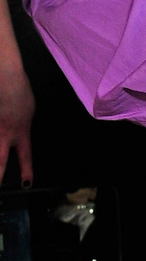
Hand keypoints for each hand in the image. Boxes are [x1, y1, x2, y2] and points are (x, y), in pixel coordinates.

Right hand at [0, 49, 34, 186]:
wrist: (5, 77)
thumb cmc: (18, 90)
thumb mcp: (28, 112)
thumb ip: (22, 126)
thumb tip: (16, 134)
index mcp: (21, 131)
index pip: (25, 156)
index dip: (27, 172)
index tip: (27, 183)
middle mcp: (4, 134)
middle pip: (0, 161)